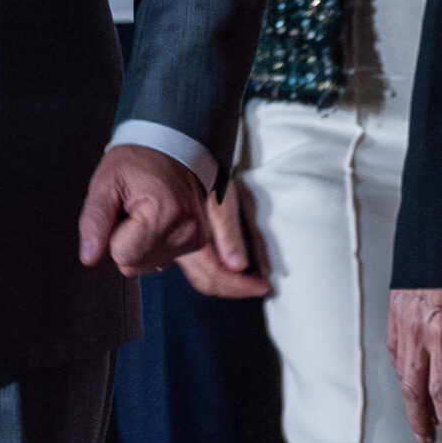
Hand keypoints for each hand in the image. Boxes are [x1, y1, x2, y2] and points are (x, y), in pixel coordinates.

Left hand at [78, 144, 208, 276]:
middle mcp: (185, 230)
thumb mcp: (106, 181)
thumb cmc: (139, 158)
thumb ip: (94, 220)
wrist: (172, 145)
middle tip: (132, 210)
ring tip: (145, 212)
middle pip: (135, 264)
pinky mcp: (198, 240)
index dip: (112, 234)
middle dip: (126, 241)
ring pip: (147, 264)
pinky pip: (162, 258)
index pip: (122, 255)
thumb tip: (89, 257)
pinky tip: (157, 220)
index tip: (122, 210)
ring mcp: (195, 237)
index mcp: (163, 213)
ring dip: (140, 243)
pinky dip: (154, 243)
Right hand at [176, 178, 270, 297]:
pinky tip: (231, 266)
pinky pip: (195, 265)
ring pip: (199, 275)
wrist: (181, 154)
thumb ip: (229, 234)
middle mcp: (180, 246)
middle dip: (234, 288)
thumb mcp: (222, 200)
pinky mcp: (179, 238)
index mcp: (190, 238)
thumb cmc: (204, 172)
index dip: (240, 286)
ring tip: (250, 279)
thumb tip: (238, 266)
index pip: (214, 276)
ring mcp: (177, 243)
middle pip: (205, 281)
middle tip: (260, 286)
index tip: (264, 286)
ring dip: (226, 282)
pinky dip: (216, 271)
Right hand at [388, 287, 441, 442]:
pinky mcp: (394, 309)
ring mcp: (402, 320)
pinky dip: (401, 368)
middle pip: (413, 390)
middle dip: (420, 419)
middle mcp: (419, 332)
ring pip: (401, 371)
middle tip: (426, 435)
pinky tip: (408, 374)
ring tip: (419, 411)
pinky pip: (394, 348)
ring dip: (409, 396)